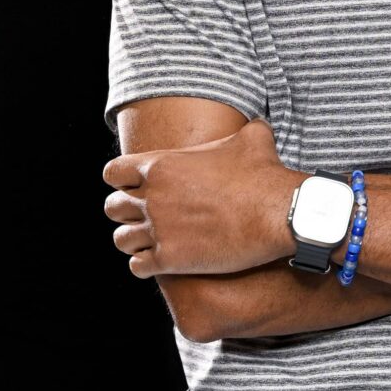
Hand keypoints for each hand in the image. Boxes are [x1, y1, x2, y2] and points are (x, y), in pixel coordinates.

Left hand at [102, 117, 304, 278]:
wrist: (278, 214)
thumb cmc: (264, 175)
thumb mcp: (252, 139)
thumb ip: (244, 129)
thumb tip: (259, 124)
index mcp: (159, 166)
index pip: (113, 173)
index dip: (122, 181)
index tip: (136, 187)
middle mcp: (152, 197)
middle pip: (112, 207)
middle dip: (125, 212)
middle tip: (144, 217)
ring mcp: (159, 230)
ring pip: (121, 239)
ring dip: (133, 241)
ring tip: (149, 242)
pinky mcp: (170, 260)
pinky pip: (137, 267)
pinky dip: (145, 265)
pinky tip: (160, 262)